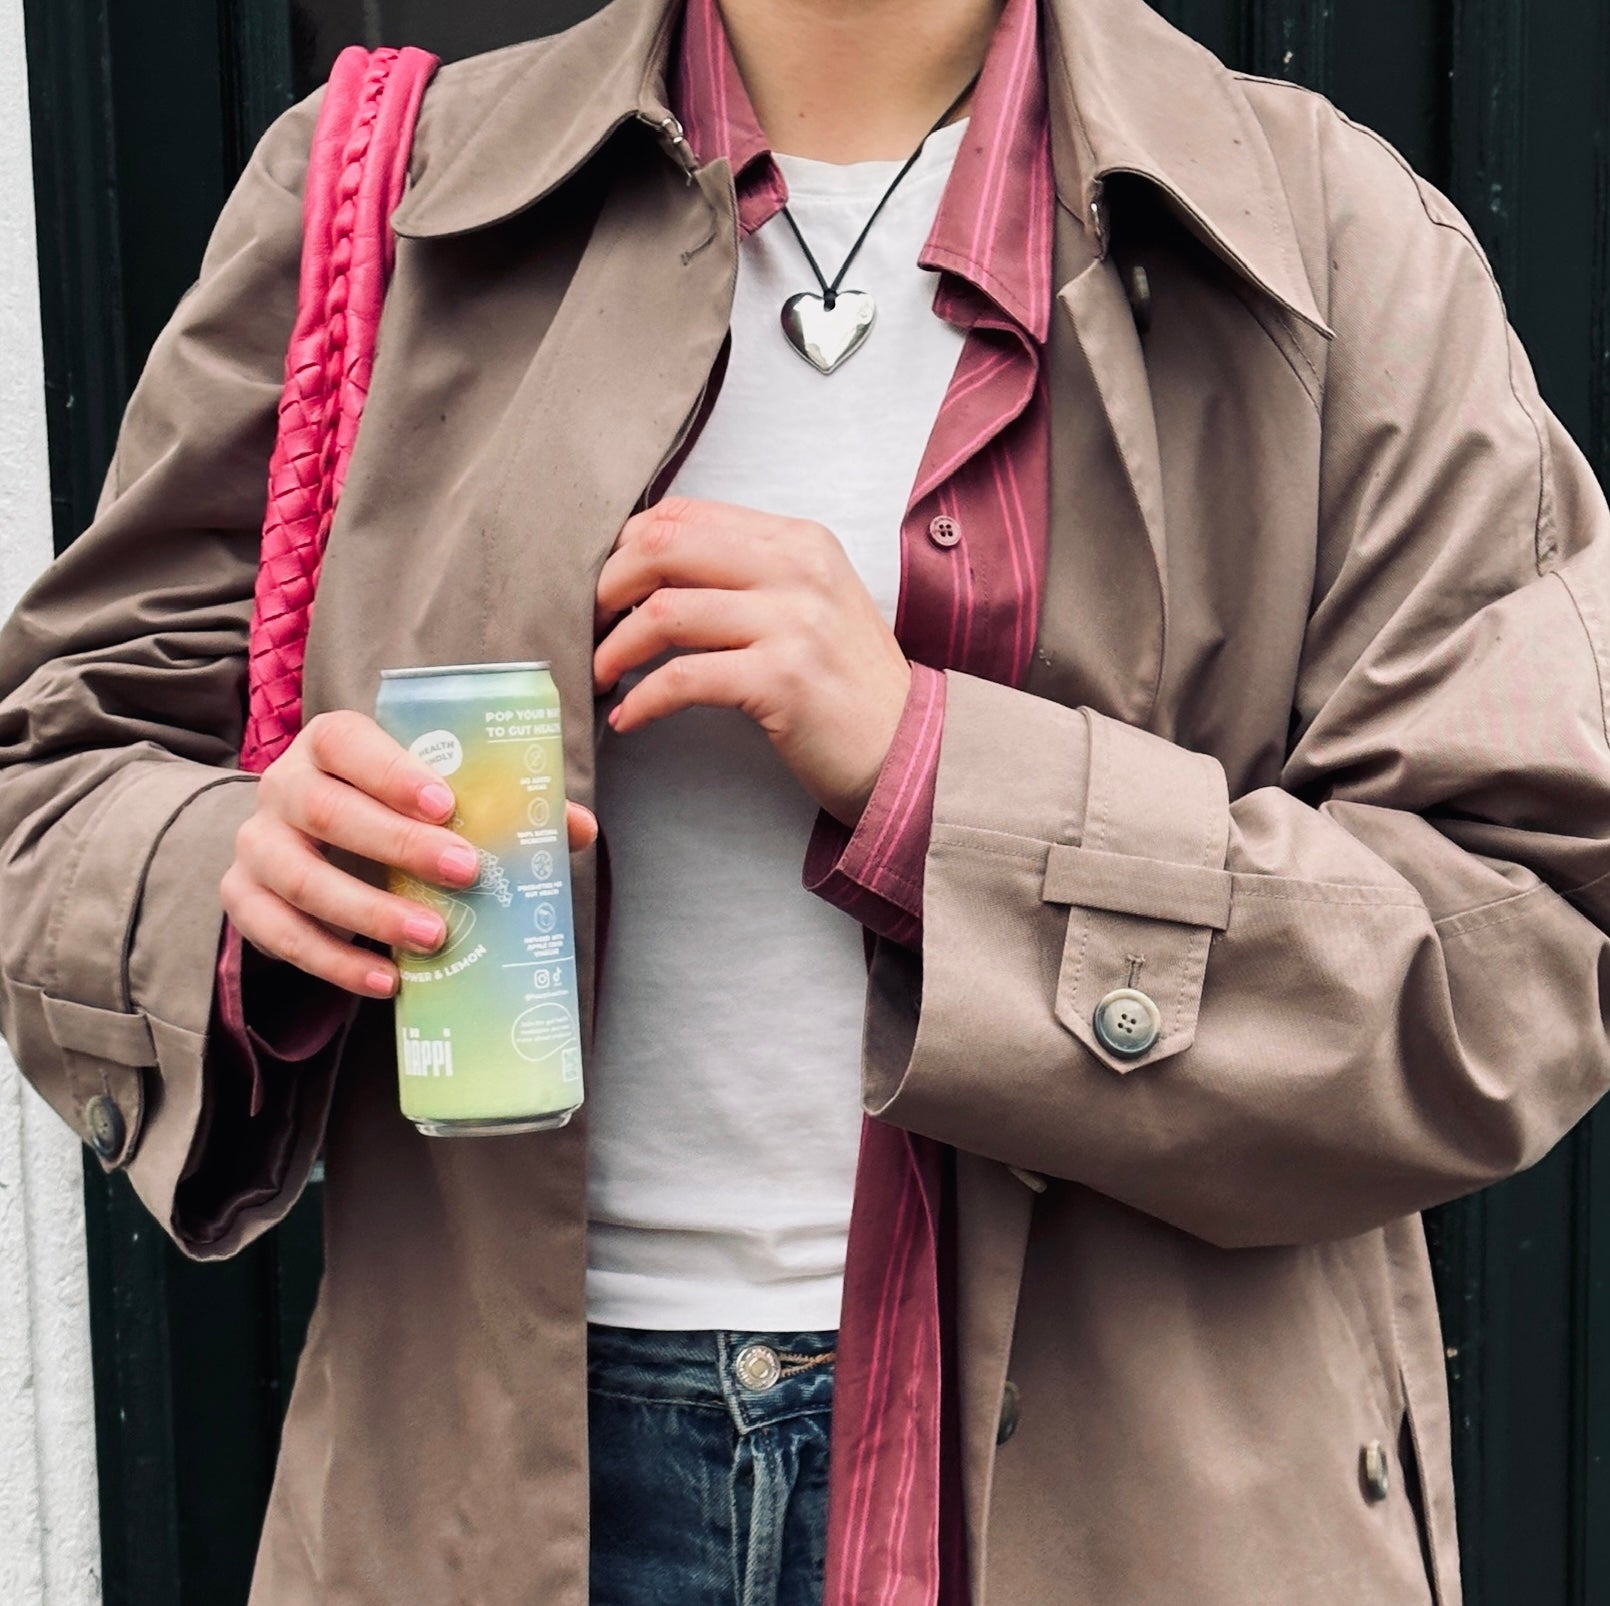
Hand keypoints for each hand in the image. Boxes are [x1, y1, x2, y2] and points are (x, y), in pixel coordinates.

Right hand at [222, 710, 597, 997]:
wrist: (304, 841)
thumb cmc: (388, 810)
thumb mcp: (432, 797)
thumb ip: (502, 804)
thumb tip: (577, 827)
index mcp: (331, 743)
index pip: (349, 742)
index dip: (394, 771)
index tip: (449, 805)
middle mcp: (283, 786)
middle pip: (327, 810)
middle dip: (399, 845)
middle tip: (467, 873)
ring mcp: (257, 844)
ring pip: (298, 877)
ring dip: (369, 913)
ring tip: (434, 938)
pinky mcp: (243, 898)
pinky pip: (278, 935)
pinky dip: (333, 962)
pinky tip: (387, 981)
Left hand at [593, 498, 911, 822]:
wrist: (910, 750)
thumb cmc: (847, 687)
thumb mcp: (809, 606)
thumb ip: (748, 577)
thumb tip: (649, 571)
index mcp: (798, 540)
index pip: (684, 514)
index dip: (625, 548)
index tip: (604, 589)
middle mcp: (797, 568)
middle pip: (663, 548)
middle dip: (605, 588)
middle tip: (586, 628)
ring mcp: (794, 621)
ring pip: (664, 611)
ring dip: (614, 649)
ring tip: (601, 676)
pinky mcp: (782, 678)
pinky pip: (683, 678)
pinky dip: (644, 701)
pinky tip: (630, 719)